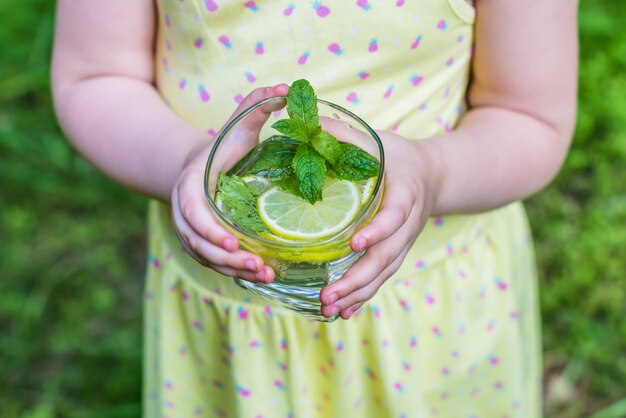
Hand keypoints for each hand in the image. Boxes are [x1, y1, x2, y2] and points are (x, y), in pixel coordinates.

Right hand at [170, 84, 288, 282]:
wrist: (203, 166)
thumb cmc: (225, 146)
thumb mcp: (239, 124)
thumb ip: (258, 104)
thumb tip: (287, 89)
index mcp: (189, 184)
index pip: (191, 213)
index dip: (210, 230)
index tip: (235, 243)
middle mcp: (183, 211)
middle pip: (198, 243)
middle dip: (227, 259)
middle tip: (259, 267)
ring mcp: (190, 230)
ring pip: (205, 257)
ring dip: (233, 270)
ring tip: (266, 276)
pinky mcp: (202, 243)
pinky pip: (212, 262)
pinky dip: (233, 272)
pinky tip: (261, 276)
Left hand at [319, 132, 443, 318]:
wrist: (431, 176)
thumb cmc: (397, 156)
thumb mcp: (375, 139)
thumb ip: (343, 135)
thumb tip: (305, 123)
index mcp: (405, 192)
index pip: (395, 215)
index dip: (378, 230)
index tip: (355, 244)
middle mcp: (408, 223)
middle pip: (388, 256)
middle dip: (359, 278)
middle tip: (328, 295)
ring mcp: (404, 242)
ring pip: (384, 273)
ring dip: (358, 294)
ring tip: (330, 310)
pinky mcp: (396, 252)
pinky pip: (382, 277)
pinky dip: (364, 296)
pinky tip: (343, 313)